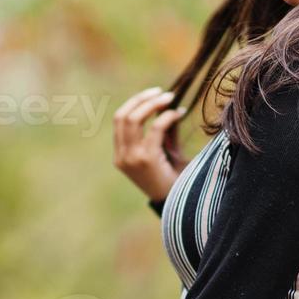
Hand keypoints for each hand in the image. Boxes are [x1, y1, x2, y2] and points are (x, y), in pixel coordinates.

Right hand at [113, 86, 187, 201]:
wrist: (177, 205)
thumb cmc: (173, 181)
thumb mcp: (166, 153)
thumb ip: (165, 132)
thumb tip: (170, 107)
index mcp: (121, 154)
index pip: (120, 119)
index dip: (135, 102)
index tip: (153, 95)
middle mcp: (122, 156)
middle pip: (123, 115)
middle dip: (142, 99)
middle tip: (163, 93)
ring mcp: (131, 158)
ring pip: (134, 119)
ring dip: (153, 104)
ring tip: (170, 98)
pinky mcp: (146, 159)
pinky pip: (155, 129)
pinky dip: (167, 117)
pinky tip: (179, 114)